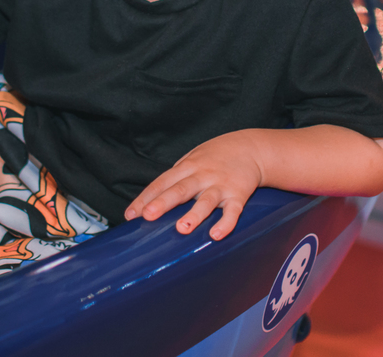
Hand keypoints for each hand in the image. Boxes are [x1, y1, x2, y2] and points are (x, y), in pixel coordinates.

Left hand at [125, 131, 263, 239]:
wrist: (251, 148)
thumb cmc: (216, 156)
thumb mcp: (193, 159)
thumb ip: (176, 177)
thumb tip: (153, 200)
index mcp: (187, 167)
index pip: (162, 182)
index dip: (146, 198)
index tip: (131, 214)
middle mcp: (202, 175)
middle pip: (180, 189)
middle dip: (163, 203)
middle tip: (148, 215)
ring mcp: (221, 185)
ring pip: (206, 201)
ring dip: (194, 215)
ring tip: (182, 228)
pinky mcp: (238, 195)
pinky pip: (232, 211)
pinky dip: (225, 223)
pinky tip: (216, 234)